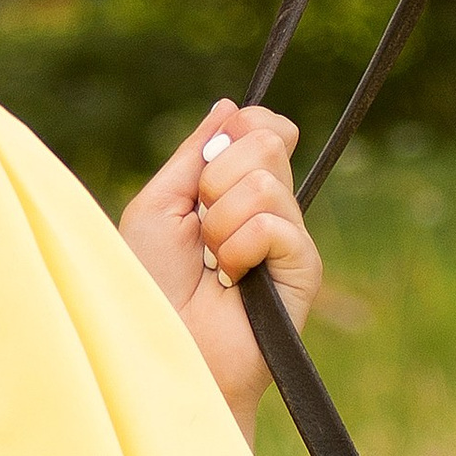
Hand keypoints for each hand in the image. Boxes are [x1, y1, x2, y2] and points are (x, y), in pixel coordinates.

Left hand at [118, 99, 320, 434]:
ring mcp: (288, 237)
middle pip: (268, 139)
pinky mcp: (304, 267)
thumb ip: (195, 153)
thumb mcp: (158, 204)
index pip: (263, 126)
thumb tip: (230, 106)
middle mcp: (267, 208)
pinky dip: (239, 248)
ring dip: (221, 221)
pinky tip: (231, 281)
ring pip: (267, 181)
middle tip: (200, 226)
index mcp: (232, 188)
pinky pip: (275, 224)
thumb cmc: (150, 284)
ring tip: (212, 262)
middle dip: (217, 177)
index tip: (215, 155)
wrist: (165, 348)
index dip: (245, 126)